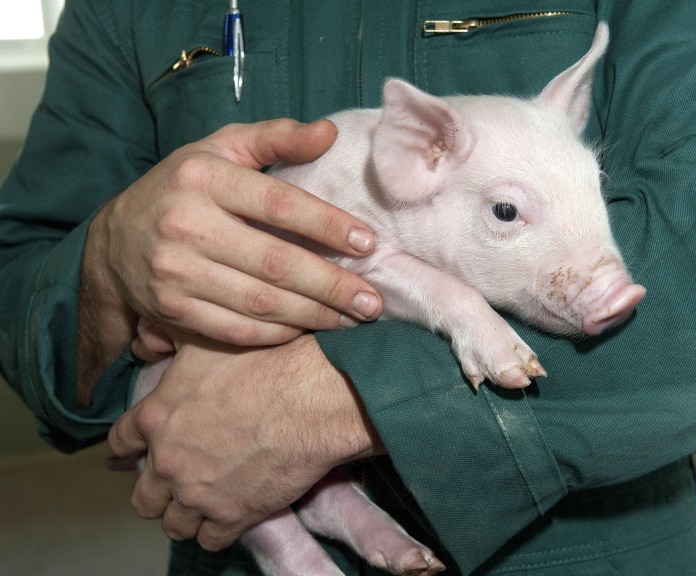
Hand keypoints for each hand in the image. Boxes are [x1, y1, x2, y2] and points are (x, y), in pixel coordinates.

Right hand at [78, 118, 382, 402]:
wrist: (115, 239)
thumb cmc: (184, 186)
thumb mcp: (222, 148)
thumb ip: (276, 138)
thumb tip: (329, 133)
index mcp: (204, 177)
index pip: (279, 204)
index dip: (329, 227)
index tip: (369, 244)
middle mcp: (186, 224)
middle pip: (275, 263)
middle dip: (332, 285)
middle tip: (372, 301)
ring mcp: (175, 271)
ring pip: (260, 302)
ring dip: (314, 315)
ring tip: (352, 319)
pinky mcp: (172, 308)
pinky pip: (236, 330)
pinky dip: (277, 334)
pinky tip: (307, 329)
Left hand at [108, 334, 383, 550]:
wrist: (311, 395)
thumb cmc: (265, 361)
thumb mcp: (204, 342)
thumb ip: (168, 348)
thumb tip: (148, 342)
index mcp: (156, 417)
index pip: (119, 443)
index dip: (128, 448)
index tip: (136, 451)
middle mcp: (169, 461)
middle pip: (143, 497)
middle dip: (157, 491)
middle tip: (177, 480)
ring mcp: (198, 493)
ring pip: (174, 524)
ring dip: (186, 514)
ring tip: (204, 500)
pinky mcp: (233, 515)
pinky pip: (210, 540)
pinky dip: (217, 529)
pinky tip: (229, 512)